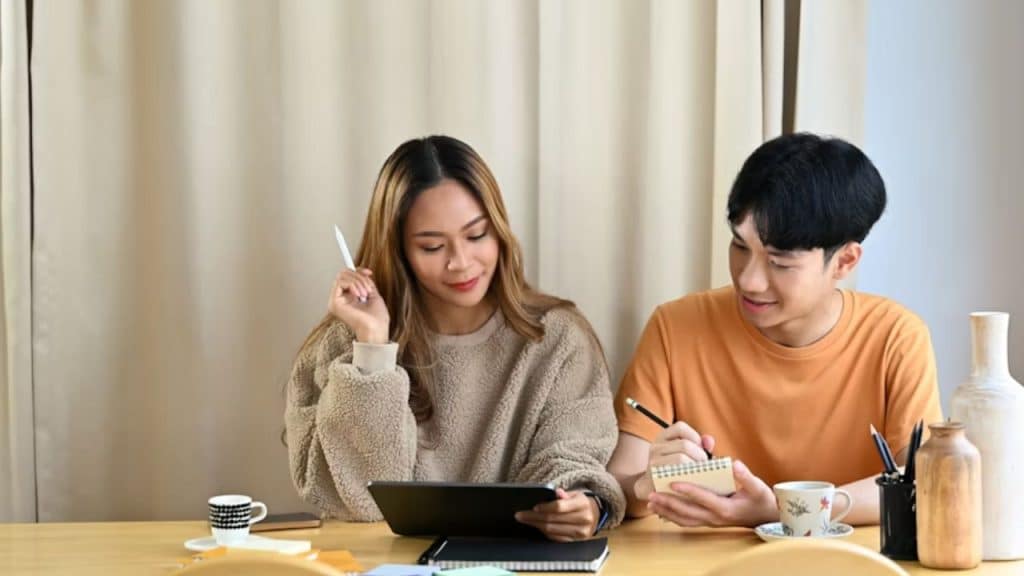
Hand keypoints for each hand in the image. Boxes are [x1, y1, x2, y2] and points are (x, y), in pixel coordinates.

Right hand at [327, 268, 389, 343]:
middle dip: (359, 277)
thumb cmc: (376, 317)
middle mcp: (340, 298)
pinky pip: (340, 282)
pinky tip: (359, 295)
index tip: (369, 272)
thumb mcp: (372, 293)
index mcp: (347, 297)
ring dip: (358, 282)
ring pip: (342, 276)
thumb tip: (362, 270)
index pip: (346, 276)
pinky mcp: (334, 302)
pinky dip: (352, 284)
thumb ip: (365, 281)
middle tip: (367, 288)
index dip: (357, 271)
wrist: (376, 328)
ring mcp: (335, 301)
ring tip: (365, 294)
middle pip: (343, 274)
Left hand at [514, 488, 598, 541]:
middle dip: (534, 518)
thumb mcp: (575, 494)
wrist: (595, 516)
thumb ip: (564, 494)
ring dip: (536, 525)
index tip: (533, 507)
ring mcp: (581, 533)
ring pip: (552, 530)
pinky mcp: (576, 542)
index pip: (559, 507)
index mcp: (583, 504)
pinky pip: (556, 538)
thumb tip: (554, 492)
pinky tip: (536, 527)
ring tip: (525, 520)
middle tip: (520, 515)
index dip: (545, 507)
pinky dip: (544, 533)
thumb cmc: (580, 503)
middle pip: (553, 520)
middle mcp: (584, 520)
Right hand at [634, 422, 715, 499]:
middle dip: (700, 455)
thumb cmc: (676, 469)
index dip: (695, 437)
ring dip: (695, 467)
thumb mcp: (686, 454)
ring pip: (681, 458)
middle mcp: (656, 446)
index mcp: (663, 437)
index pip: (680, 427)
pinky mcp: (655, 475)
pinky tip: (692, 481)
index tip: (701, 449)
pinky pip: (676, 473)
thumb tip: (709, 441)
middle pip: (685, 445)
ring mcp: (653, 460)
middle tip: (703, 466)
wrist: (655, 488)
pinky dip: (688, 476)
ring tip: (699, 473)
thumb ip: (700, 446)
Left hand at [647, 460, 776, 527]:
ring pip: (684, 519)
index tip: (673, 482)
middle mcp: (715, 517)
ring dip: (666, 511)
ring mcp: (711, 521)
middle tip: (651, 494)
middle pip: (688, 512)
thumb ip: (746, 476)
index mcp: (726, 508)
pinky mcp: (708, 521)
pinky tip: (661, 511)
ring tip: (651, 503)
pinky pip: (687, 521)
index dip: (688, 490)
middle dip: (669, 503)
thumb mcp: (758, 487)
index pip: (703, 498)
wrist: (766, 518)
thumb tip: (735, 464)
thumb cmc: (761, 500)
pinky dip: (672, 517)